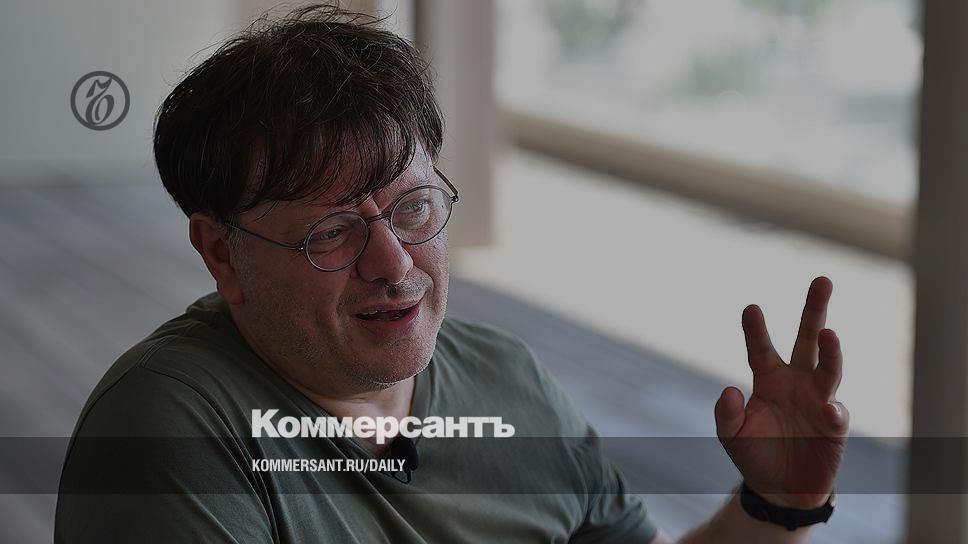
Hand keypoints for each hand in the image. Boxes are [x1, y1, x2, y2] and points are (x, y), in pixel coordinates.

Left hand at [715, 276, 848, 509]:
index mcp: (768, 378)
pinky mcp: (834, 426)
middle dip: (814, 310)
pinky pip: (836, 412)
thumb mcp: (731, 435)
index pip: (761, 348)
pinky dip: (833, 410)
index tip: (751, 308)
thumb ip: (725, 414)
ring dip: (831, 351)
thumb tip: (730, 390)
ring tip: (830, 333)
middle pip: (807, 339)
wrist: (780, 490)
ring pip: (829, 368)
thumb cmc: (754, 455)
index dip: (756, 329)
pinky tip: (827, 409)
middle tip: (822, 279)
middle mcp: (796, 381)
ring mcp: (818, 400)